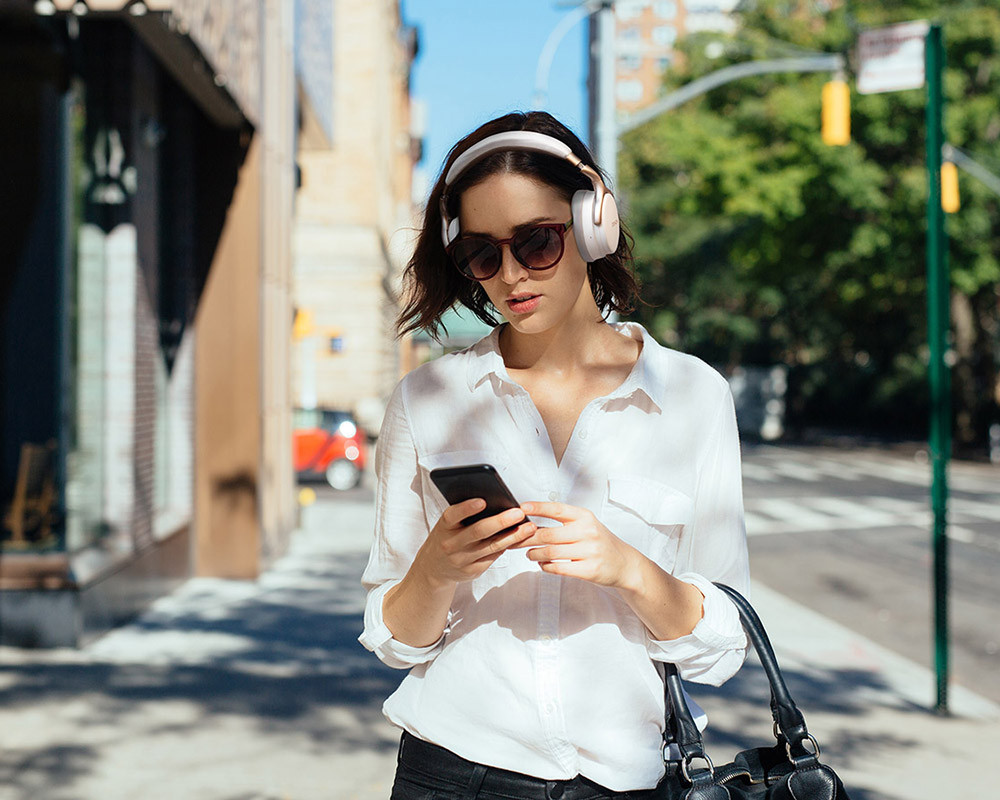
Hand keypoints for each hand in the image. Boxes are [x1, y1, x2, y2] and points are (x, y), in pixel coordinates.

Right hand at [414, 499, 535, 586]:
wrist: (434, 568)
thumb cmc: (446, 537)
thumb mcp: (448, 525)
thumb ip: (464, 515)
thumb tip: (495, 502)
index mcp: (443, 527)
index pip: (453, 515)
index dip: (467, 508)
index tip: (483, 500)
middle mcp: (451, 544)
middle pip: (478, 531)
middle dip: (501, 521)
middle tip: (519, 513)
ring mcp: (461, 560)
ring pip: (491, 546)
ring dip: (513, 536)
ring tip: (529, 527)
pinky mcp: (472, 571)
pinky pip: (493, 557)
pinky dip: (507, 546)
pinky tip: (520, 539)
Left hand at [512, 502, 641, 588]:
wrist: (624, 563)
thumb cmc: (599, 541)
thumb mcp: (586, 524)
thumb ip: (564, 522)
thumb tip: (530, 520)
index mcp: (585, 516)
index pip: (557, 509)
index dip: (537, 507)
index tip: (521, 507)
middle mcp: (588, 531)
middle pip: (548, 534)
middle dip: (527, 537)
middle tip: (515, 540)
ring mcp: (590, 551)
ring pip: (551, 552)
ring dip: (534, 554)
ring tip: (529, 554)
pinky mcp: (590, 570)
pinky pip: (559, 568)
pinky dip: (546, 567)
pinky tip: (543, 564)